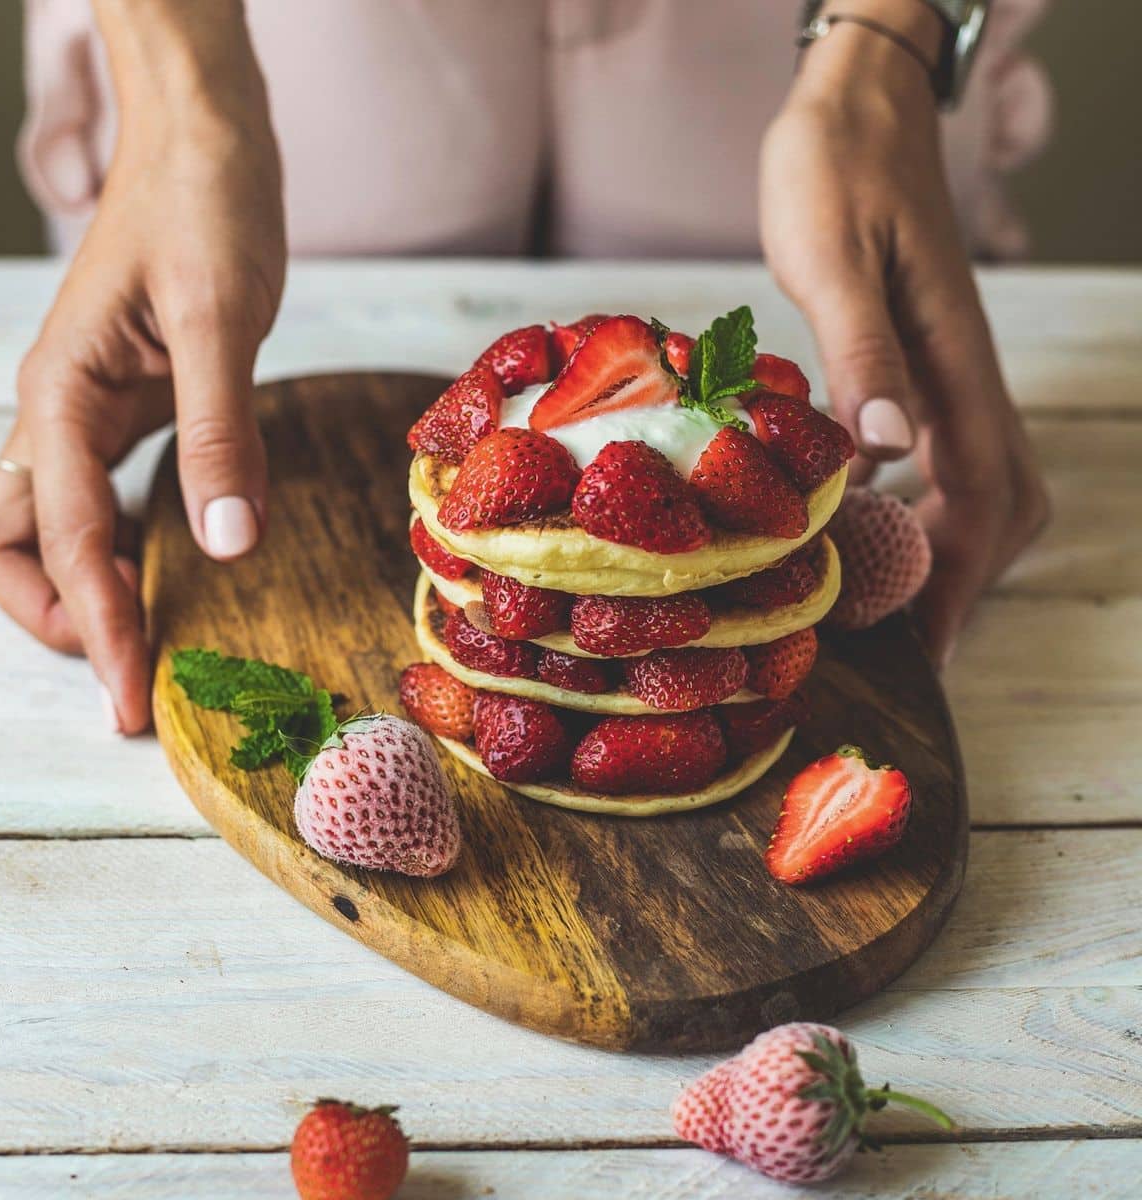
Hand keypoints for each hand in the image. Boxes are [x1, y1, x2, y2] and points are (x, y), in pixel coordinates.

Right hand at [0, 0, 285, 731]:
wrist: (206, 143)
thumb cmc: (206, 208)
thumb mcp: (221, 319)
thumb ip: (218, 433)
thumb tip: (222, 544)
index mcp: (63, 393)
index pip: (63, 538)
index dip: (98, 625)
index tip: (132, 696)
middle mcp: (57, 409)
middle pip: (6, 543)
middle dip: (53, 617)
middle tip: (128, 674)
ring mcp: (86, 409)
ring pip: (42, 524)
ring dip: (77, 588)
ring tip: (141, 639)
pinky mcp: (128, 405)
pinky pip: (97, 495)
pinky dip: (114, 546)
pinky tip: (164, 568)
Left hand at [759, 0, 1048, 664]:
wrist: (857, 106)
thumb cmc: (837, 171)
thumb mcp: (835, 257)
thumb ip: (862, 350)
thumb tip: (885, 448)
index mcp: (950, 362)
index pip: (980, 494)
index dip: (954, 580)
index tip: (923, 650)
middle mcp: (963, 376)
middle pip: (999, 505)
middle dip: (960, 580)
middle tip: (902, 641)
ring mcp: (948, 369)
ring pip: (979, 482)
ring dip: (946, 548)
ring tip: (888, 602)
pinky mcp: (921, 359)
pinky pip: (944, 452)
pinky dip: (922, 504)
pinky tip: (875, 521)